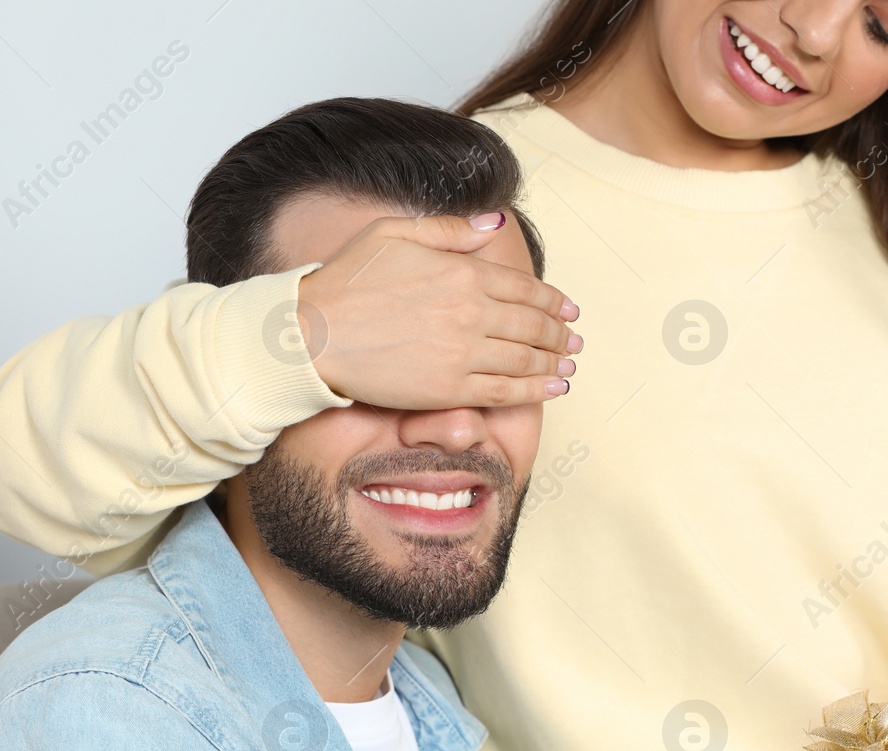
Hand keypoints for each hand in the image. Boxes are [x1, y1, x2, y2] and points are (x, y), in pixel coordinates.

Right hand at [295, 213, 579, 408]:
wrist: (312, 333)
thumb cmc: (345, 281)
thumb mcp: (395, 234)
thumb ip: (450, 230)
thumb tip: (495, 222)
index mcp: (462, 272)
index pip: (524, 288)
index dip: (553, 301)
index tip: (568, 309)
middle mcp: (470, 311)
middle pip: (532, 325)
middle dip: (560, 334)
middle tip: (574, 341)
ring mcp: (462, 352)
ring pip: (525, 359)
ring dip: (555, 363)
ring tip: (569, 367)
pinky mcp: (449, 388)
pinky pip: (506, 391)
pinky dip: (536, 391)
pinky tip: (553, 390)